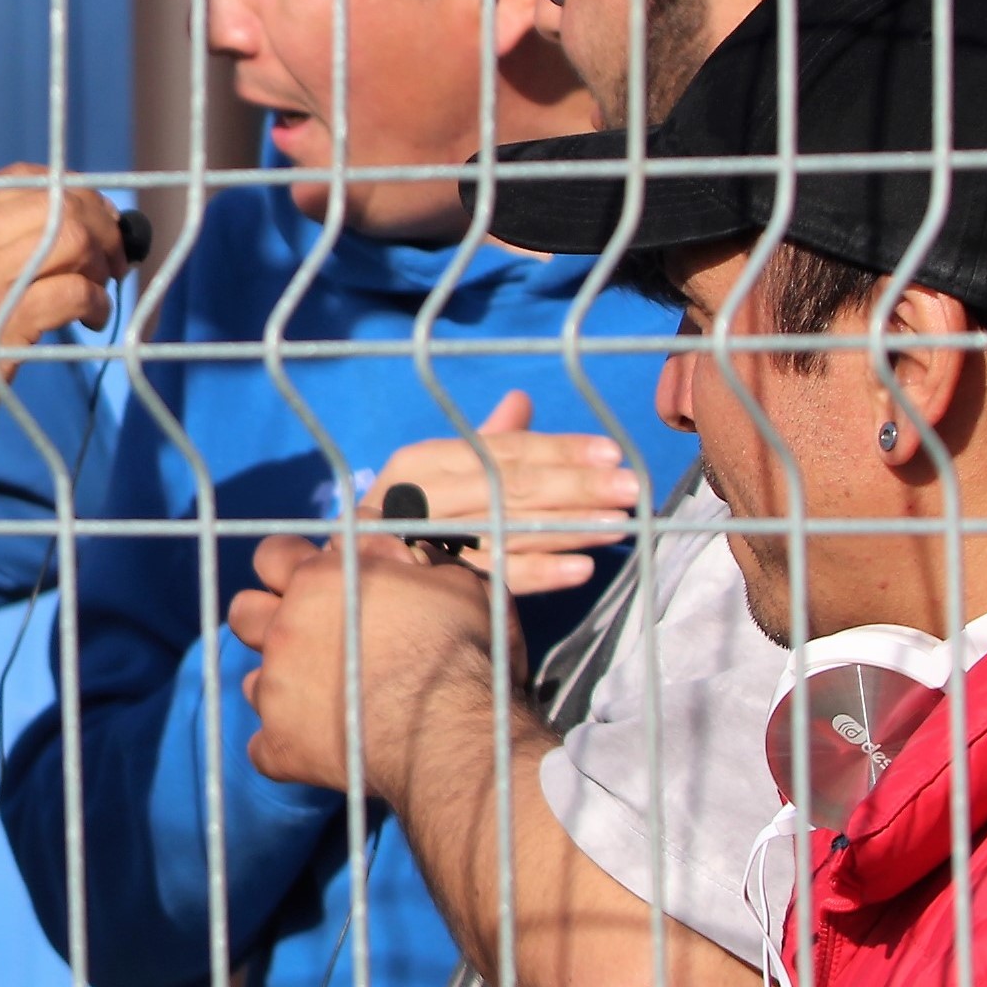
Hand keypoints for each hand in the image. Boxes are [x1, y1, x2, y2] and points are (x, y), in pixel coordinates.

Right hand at [0, 164, 127, 451]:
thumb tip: (56, 224)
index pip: (19, 179)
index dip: (71, 193)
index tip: (95, 219)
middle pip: (54, 203)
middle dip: (100, 226)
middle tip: (114, 258)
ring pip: (71, 237)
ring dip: (102, 262)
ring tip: (102, 288)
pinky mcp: (1, 323)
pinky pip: (75, 290)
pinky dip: (97, 301)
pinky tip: (94, 319)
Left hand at [227, 531, 507, 800]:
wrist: (452, 733)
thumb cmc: (462, 651)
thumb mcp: (453, 583)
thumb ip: (411, 562)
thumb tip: (395, 550)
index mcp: (320, 579)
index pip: (273, 553)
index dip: (291, 566)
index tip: (314, 582)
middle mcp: (285, 628)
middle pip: (244, 612)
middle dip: (268, 620)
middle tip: (309, 638)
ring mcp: (276, 689)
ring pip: (253, 680)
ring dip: (282, 686)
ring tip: (327, 698)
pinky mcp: (280, 745)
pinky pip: (264, 748)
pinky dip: (291, 748)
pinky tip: (326, 748)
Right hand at [362, 389, 638, 595]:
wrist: (354, 585)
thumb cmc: (408, 520)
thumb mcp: (440, 474)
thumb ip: (485, 442)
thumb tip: (522, 398)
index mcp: (421, 461)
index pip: (501, 450)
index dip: (559, 449)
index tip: (610, 452)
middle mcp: (419, 497)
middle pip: (509, 486)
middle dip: (576, 487)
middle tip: (632, 487)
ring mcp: (424, 544)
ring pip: (509, 530)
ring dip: (571, 528)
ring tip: (620, 525)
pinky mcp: (435, 588)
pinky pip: (497, 578)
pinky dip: (542, 574)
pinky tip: (583, 569)